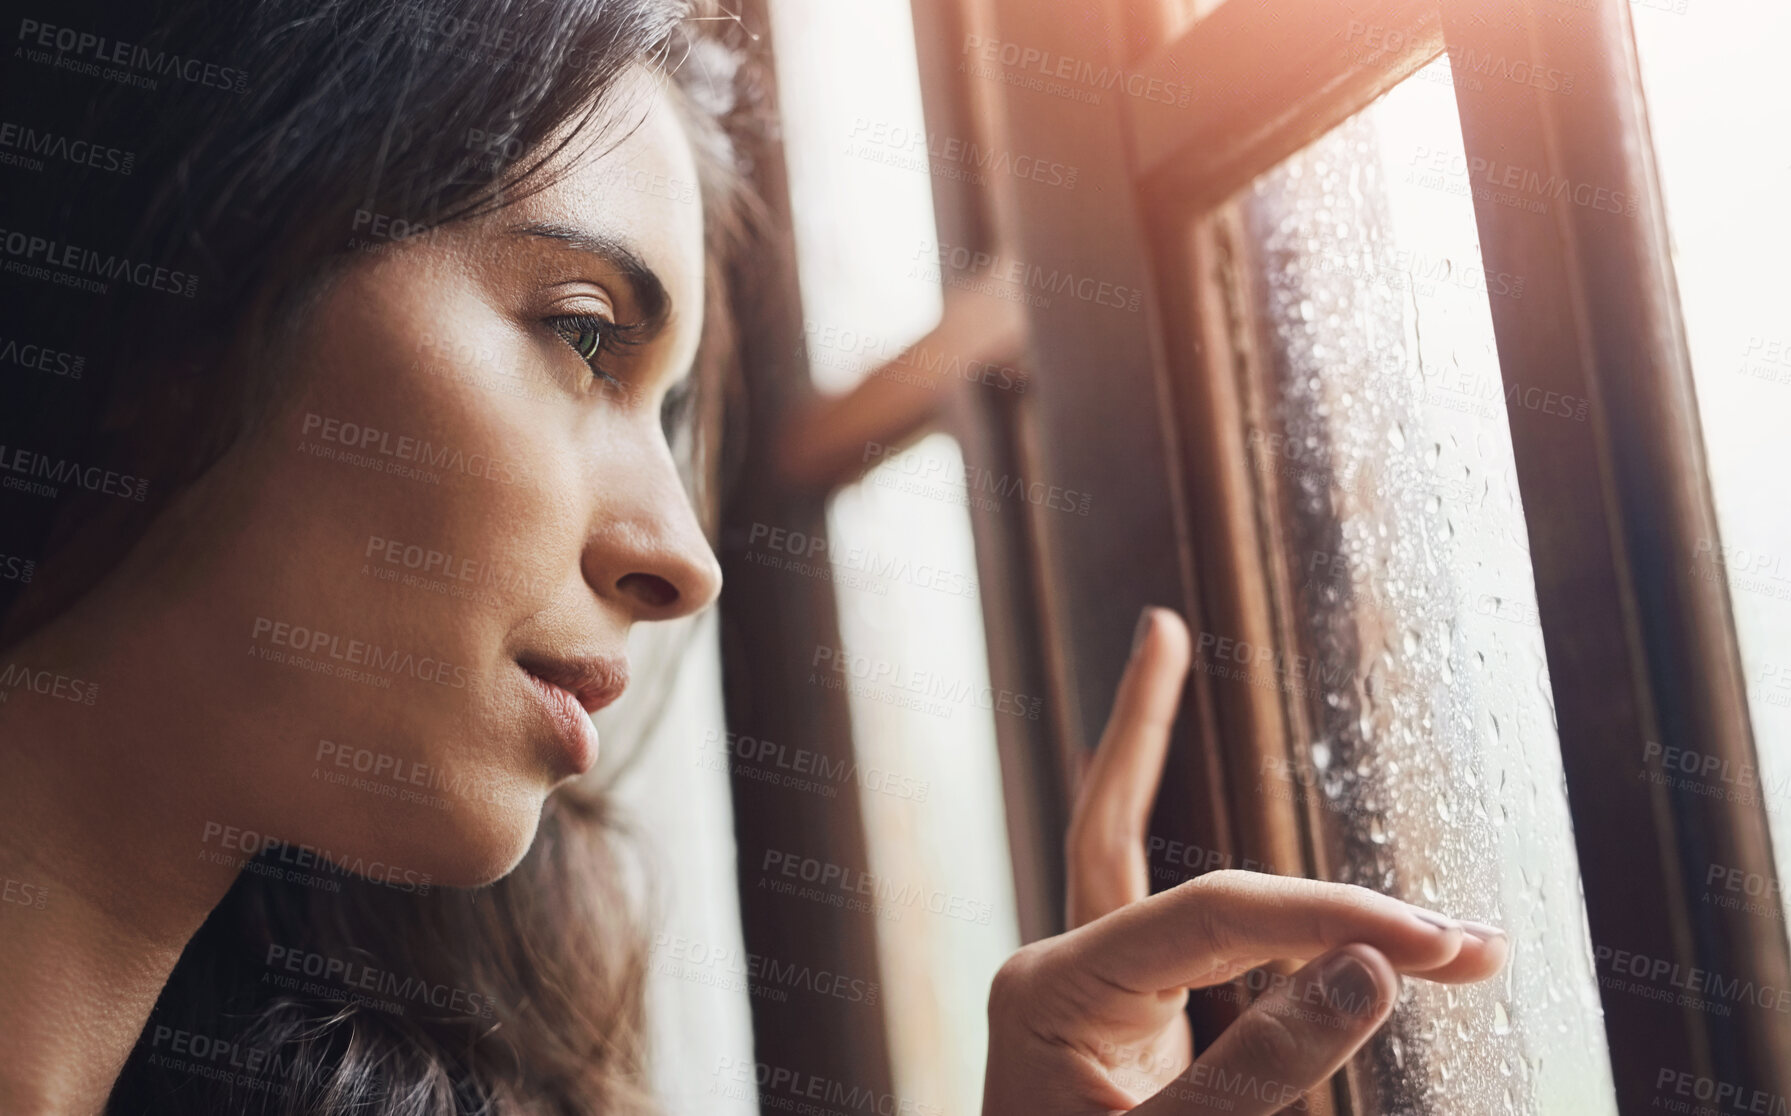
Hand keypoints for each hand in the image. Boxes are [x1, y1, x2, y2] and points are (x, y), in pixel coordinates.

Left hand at [982, 607, 1507, 1113]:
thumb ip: (1259, 1071)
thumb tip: (1372, 968)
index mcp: (1049, 989)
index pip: (1211, 916)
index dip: (1333, 916)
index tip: (1445, 948)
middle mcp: (1064, 969)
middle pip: (1206, 890)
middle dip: (1336, 900)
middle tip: (1469, 933)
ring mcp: (1093, 993)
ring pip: (1181, 881)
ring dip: (1298, 887)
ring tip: (1403, 898)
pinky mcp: (1129, 1025)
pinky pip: (1186, 938)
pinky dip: (1250, 912)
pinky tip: (1244, 826)